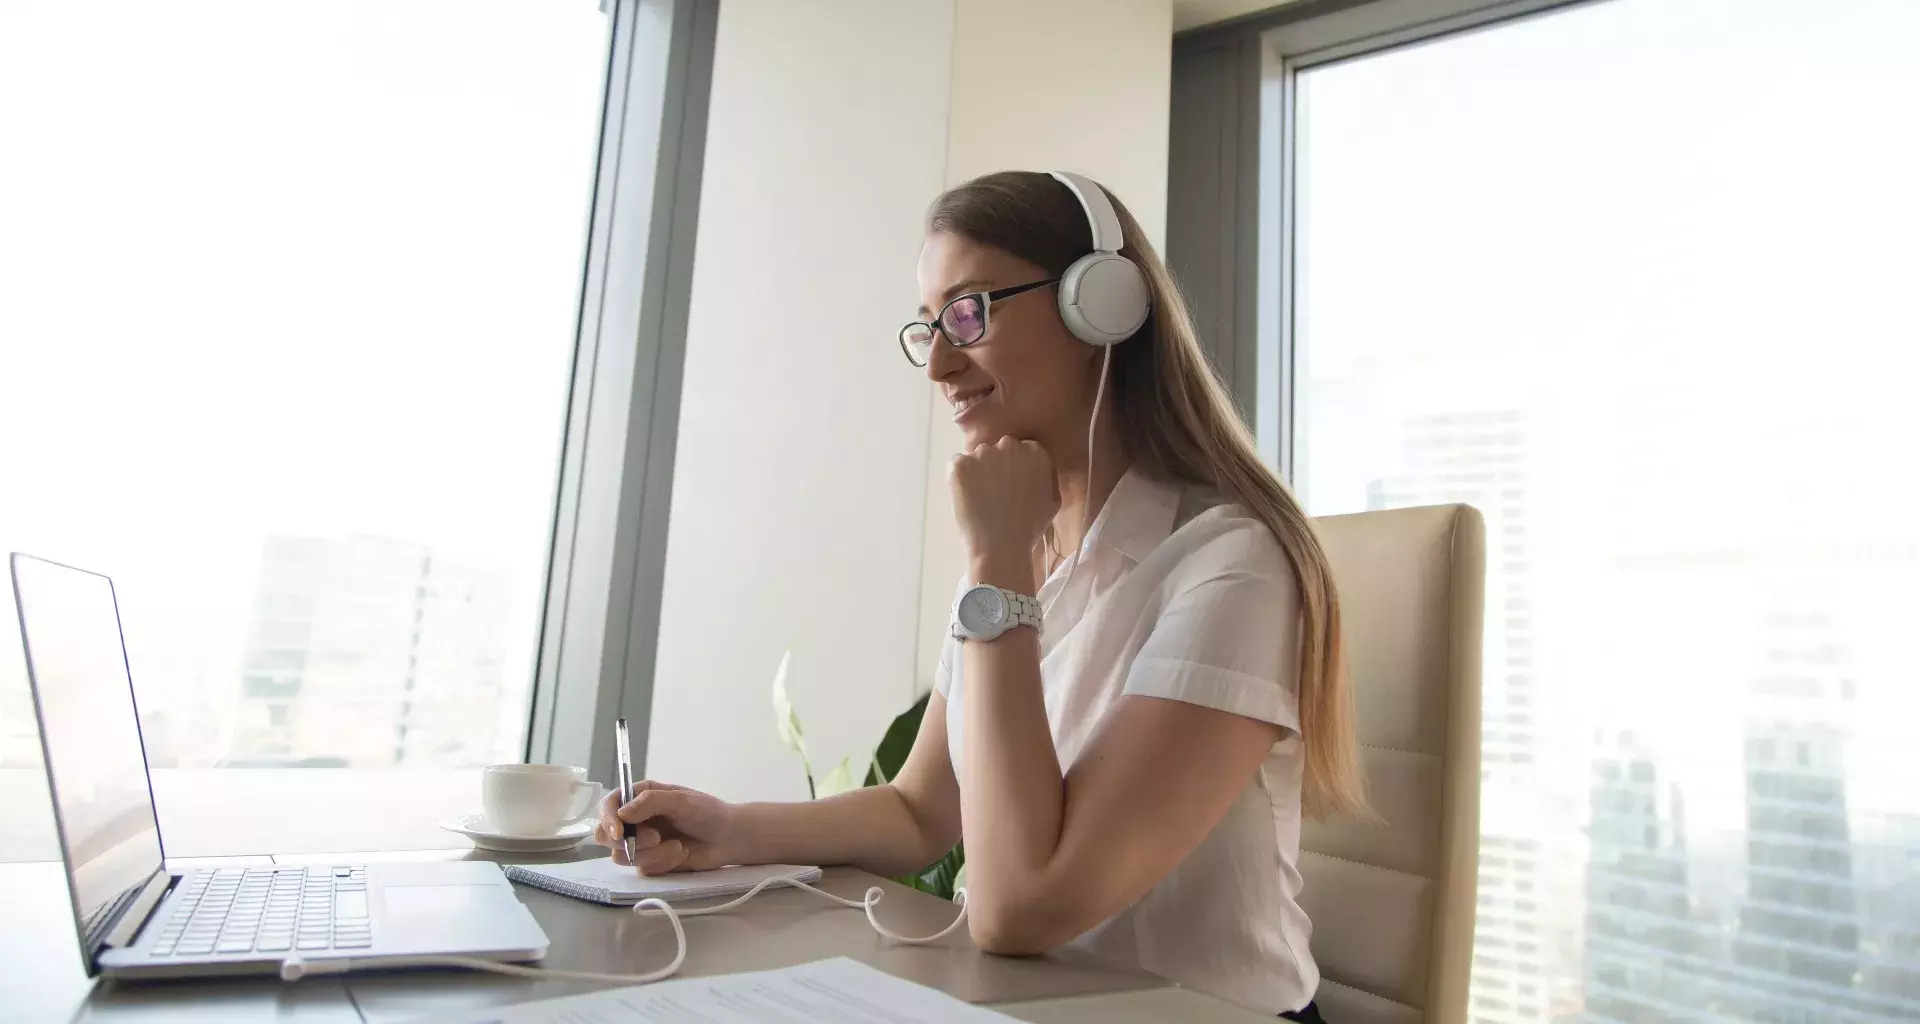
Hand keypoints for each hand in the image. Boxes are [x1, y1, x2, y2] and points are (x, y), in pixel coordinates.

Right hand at [595, 781, 739, 874]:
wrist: (727, 838)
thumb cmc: (706, 812)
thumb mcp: (681, 800)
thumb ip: (651, 802)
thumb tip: (622, 813)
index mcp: (638, 797)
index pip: (608, 806)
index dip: (607, 819)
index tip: (619, 833)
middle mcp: (634, 820)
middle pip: (605, 835)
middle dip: (627, 841)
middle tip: (655, 839)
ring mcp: (640, 843)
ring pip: (622, 856)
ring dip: (651, 854)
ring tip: (677, 847)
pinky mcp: (649, 862)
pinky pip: (643, 868)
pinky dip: (662, 863)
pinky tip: (681, 854)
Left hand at [950, 436, 1056, 583]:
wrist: (1002, 546)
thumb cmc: (1030, 528)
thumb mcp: (1053, 500)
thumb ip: (1045, 476)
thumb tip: (1037, 468)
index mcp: (1034, 451)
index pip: (1021, 449)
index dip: (1015, 467)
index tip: (1011, 484)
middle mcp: (1009, 445)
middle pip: (998, 449)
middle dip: (996, 465)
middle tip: (995, 492)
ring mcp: (982, 453)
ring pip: (976, 457)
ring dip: (977, 471)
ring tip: (980, 499)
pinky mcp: (960, 464)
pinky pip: (956, 465)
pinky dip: (958, 479)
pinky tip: (966, 498)